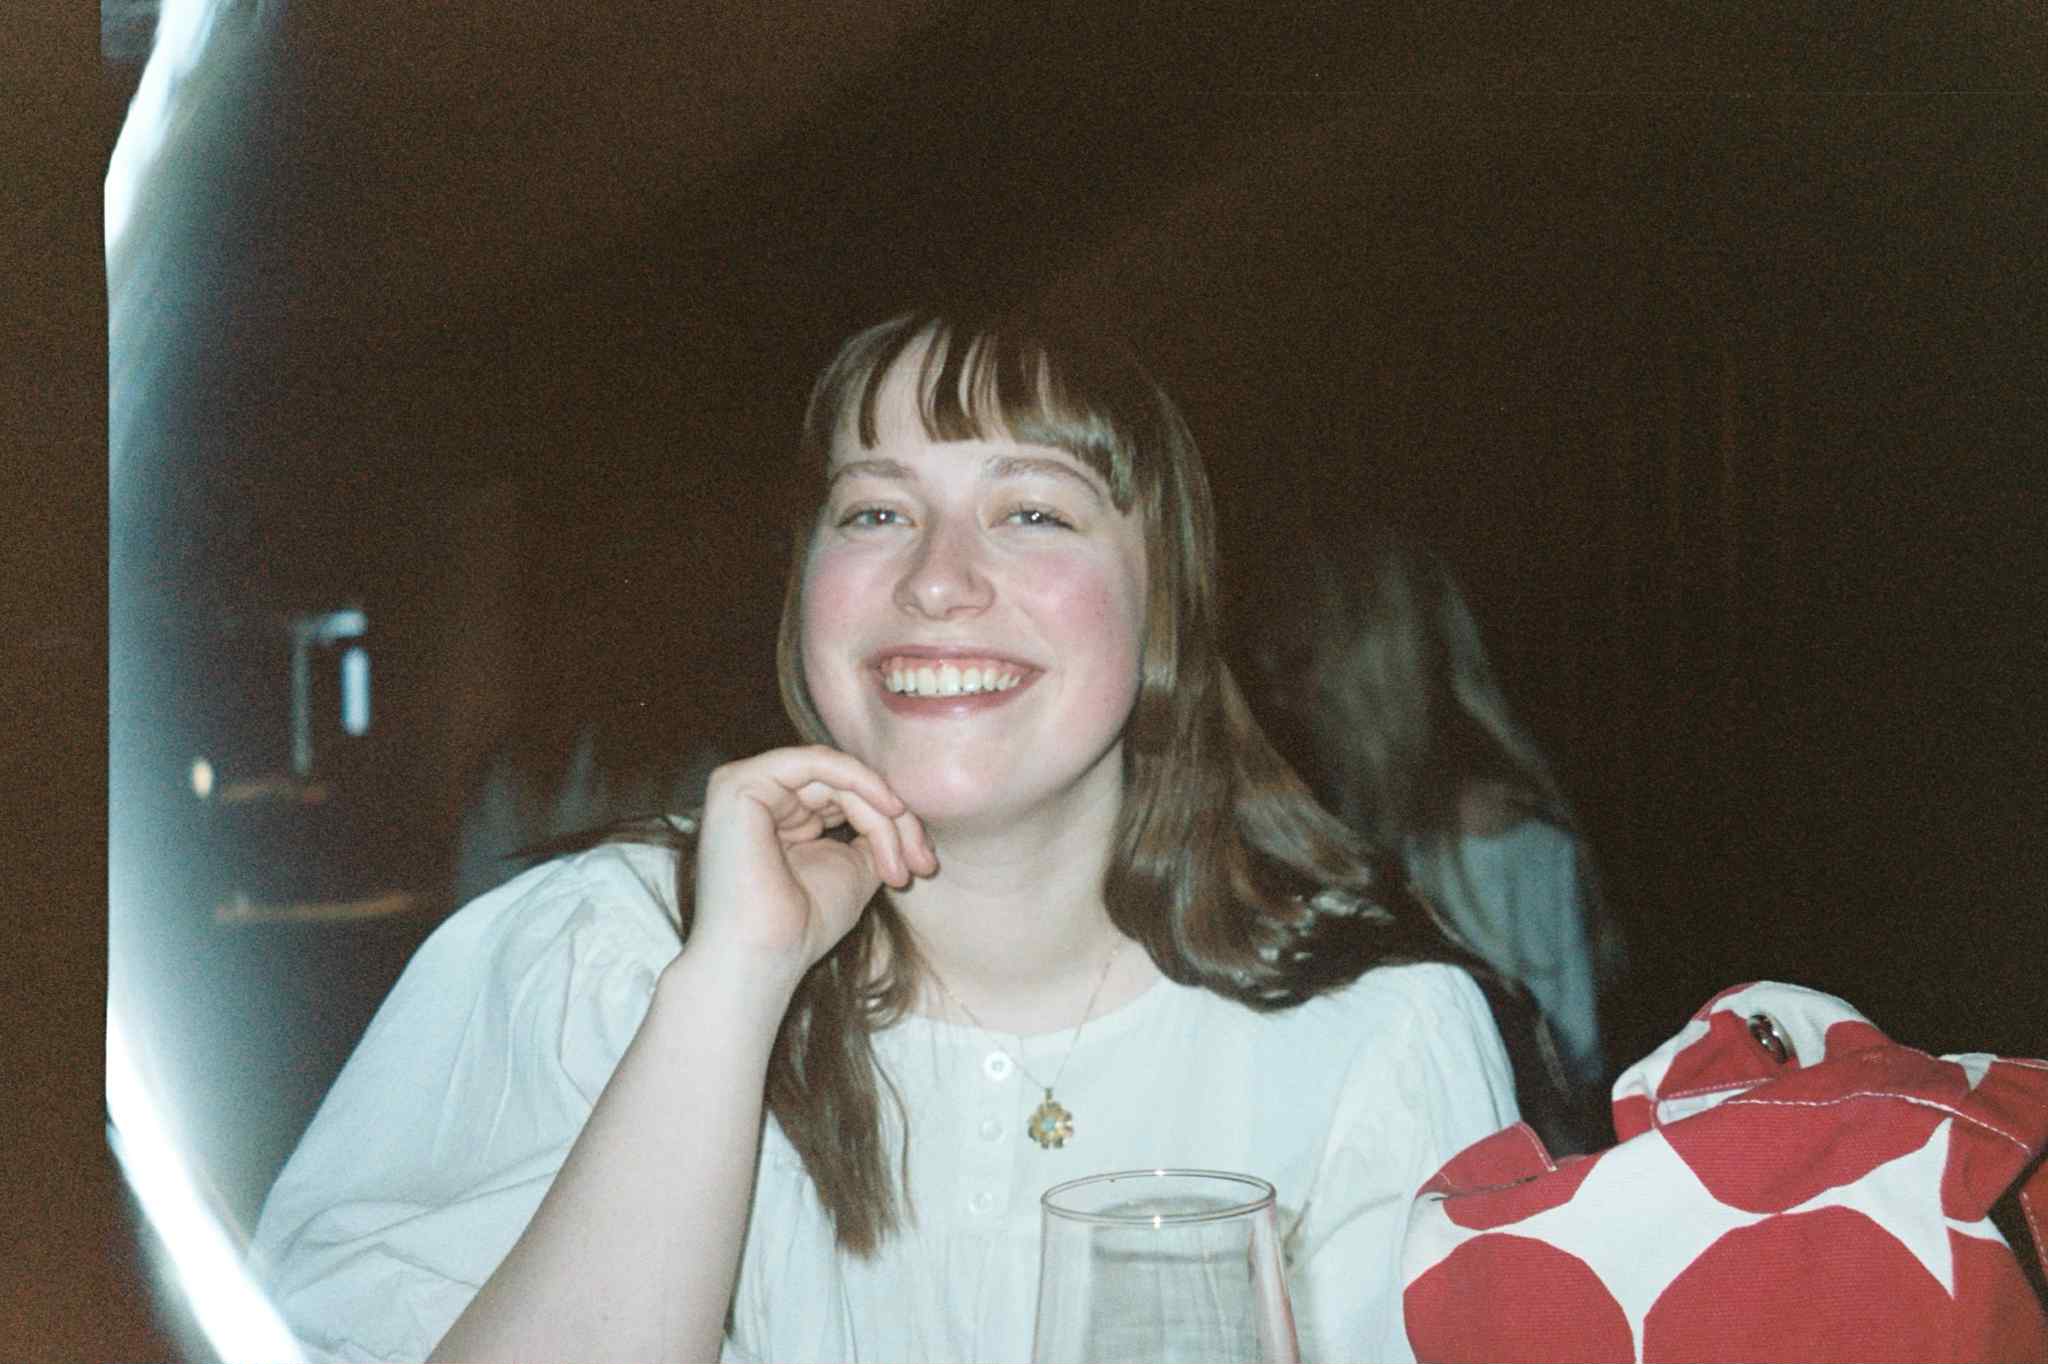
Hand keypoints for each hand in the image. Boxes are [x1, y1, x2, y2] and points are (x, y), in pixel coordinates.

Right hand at [686, 745, 936, 992]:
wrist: (764, 959)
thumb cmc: (802, 926)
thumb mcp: (854, 869)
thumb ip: (872, 832)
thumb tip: (901, 810)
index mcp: (778, 815)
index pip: (844, 796)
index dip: (893, 823)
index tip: (924, 865)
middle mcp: (759, 796)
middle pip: (843, 784)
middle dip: (895, 821)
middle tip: (923, 864)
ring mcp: (745, 786)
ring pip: (836, 775)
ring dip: (881, 813)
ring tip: (900, 862)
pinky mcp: (739, 784)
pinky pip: (815, 762)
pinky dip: (859, 780)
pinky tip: (889, 808)